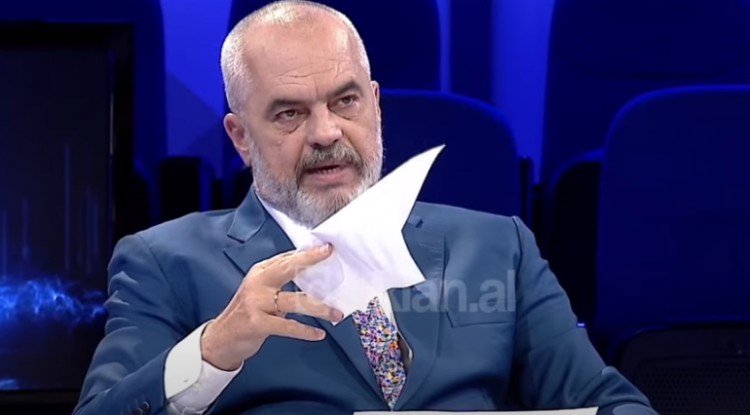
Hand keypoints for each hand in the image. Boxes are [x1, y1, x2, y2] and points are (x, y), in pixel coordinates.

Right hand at [200, 244, 342, 370]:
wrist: (221, 339)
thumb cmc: (246, 313)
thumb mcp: (259, 290)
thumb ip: (279, 280)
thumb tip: (309, 270)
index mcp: (259, 273)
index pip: (286, 258)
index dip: (307, 253)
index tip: (326, 248)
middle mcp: (258, 284)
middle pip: (288, 268)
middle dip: (310, 260)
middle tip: (330, 256)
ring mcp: (256, 303)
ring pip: (295, 301)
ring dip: (319, 308)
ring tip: (335, 313)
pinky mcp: (257, 323)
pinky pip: (288, 327)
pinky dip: (306, 331)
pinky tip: (318, 334)